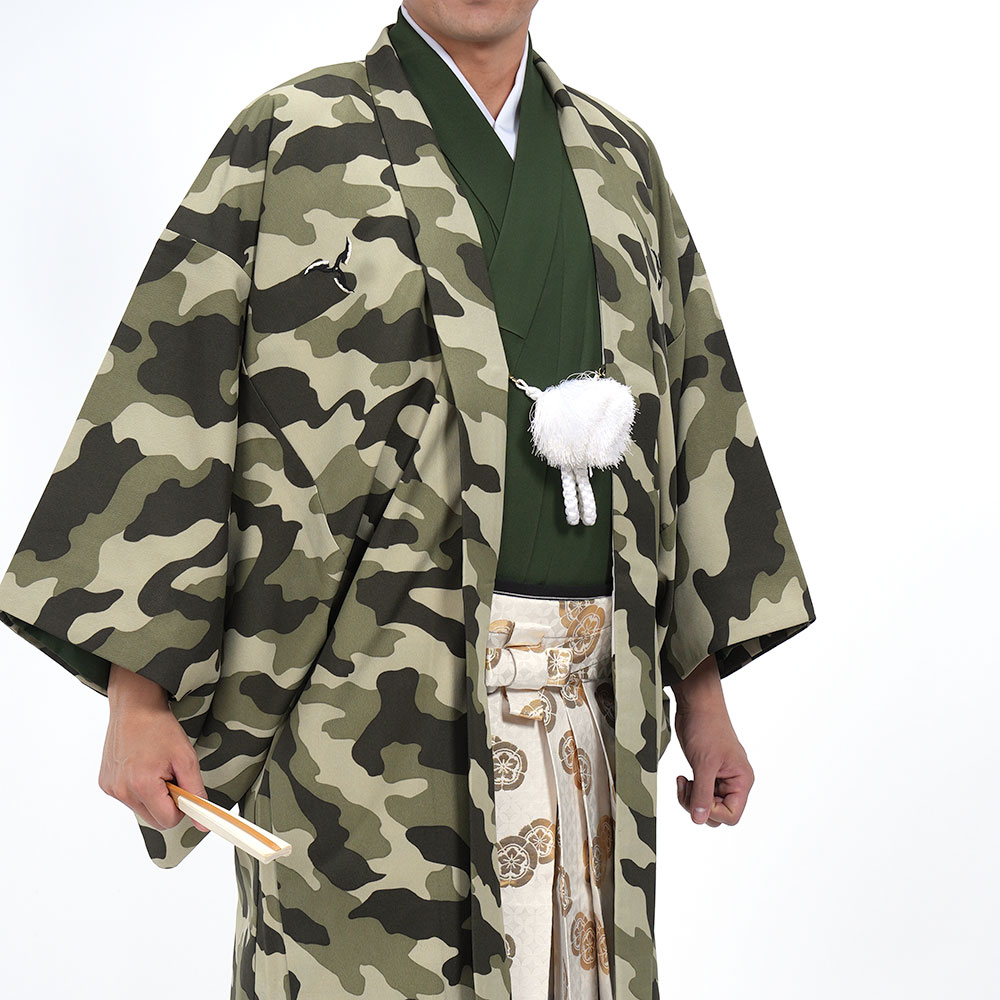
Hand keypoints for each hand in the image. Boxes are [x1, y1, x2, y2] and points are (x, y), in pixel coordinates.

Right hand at [99, 664, 209, 831]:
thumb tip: (203, 822)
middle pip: (154, 819)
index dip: (182, 806)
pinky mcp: (105, 784)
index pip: (168, 821)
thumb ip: (195, 793)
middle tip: (171, 774)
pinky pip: (129, 798)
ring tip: (155, 768)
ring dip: (153, 795)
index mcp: (141, 786)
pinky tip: (142, 766)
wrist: (135, 707)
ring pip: (142, 809)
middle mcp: (121, 791)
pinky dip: (139, 788)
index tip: (184, 787)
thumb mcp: (186, 758)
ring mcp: (110, 788)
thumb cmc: (160, 729)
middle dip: (167, 802)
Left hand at [670, 655, 753, 826]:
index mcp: (742, 781)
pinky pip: (699, 793)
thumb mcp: (704, 764)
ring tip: (684, 781)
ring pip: (706, 805)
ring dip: (691, 798)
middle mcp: (733, 782)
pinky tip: (683, 778)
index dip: (713, 812)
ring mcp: (719, 778)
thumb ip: (703, 795)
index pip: (732, 815)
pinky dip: (689, 790)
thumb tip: (699, 819)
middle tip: (688, 787)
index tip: (699, 796)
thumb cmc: (707, 728)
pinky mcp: (706, 772)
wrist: (696, 706)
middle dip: (699, 806)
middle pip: (718, 813)